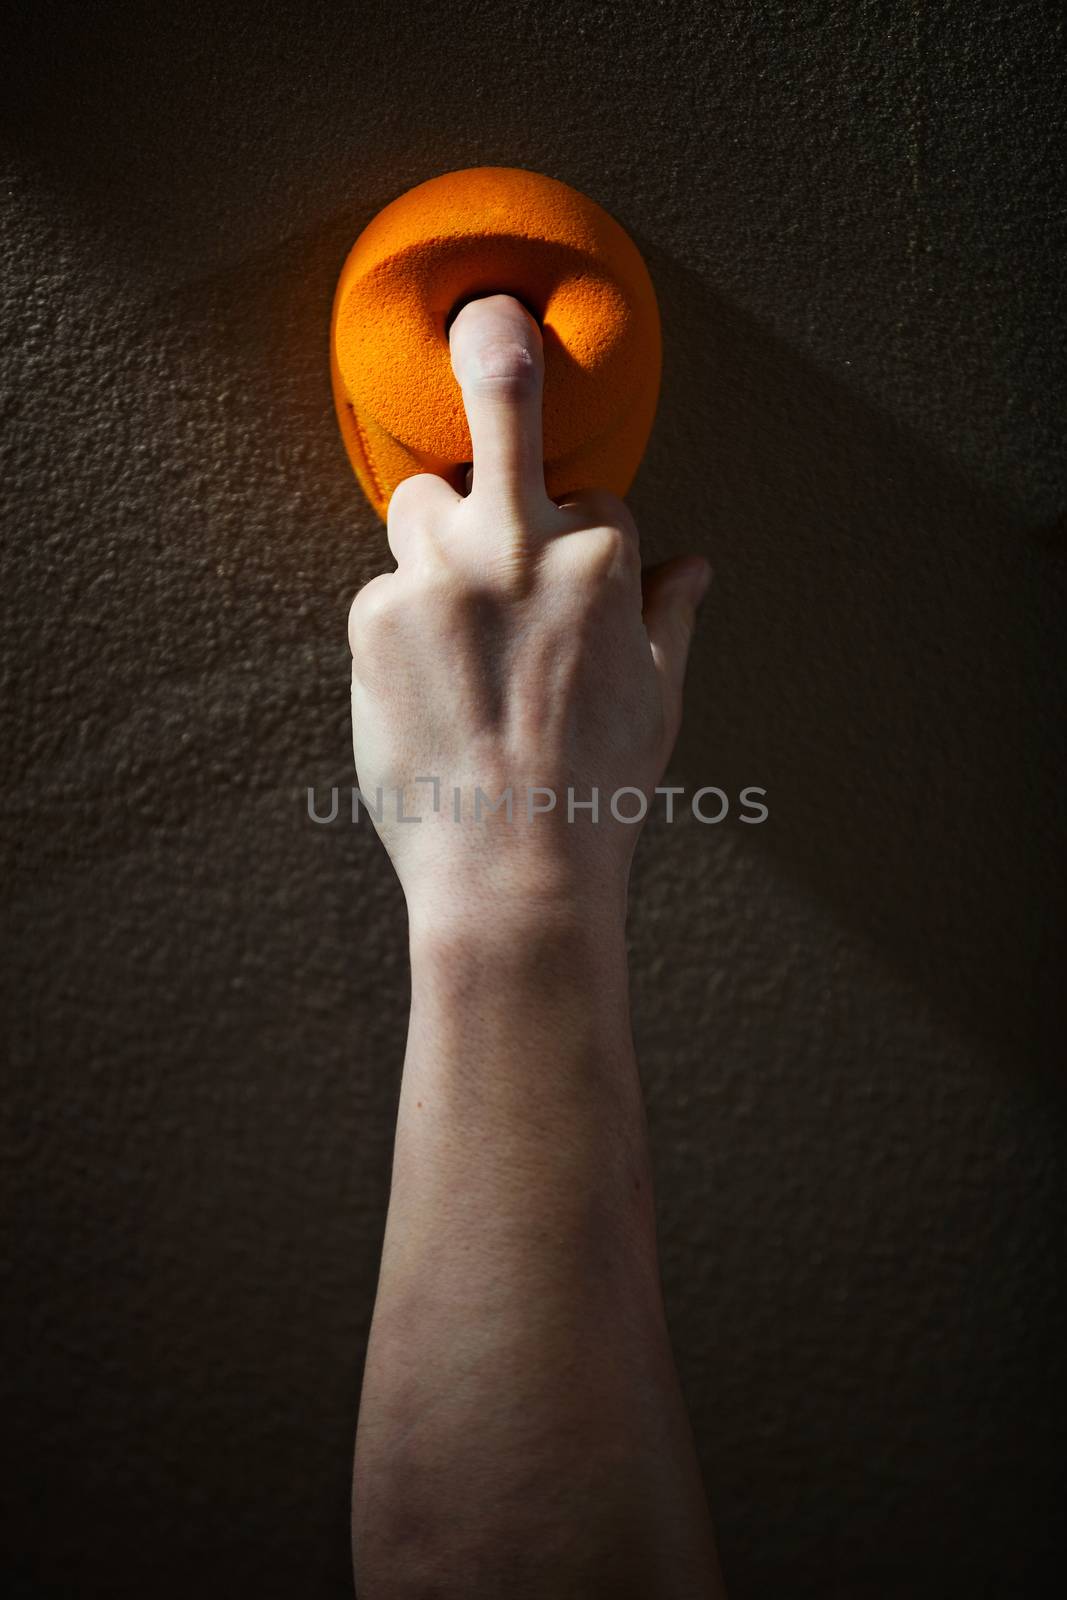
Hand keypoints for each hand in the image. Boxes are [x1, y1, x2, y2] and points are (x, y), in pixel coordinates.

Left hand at [348, 294, 709, 928]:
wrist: (512, 871)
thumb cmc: (597, 790)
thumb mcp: (660, 700)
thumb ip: (670, 615)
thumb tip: (697, 564)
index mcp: (600, 559)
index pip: (594, 498)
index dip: (586, 538)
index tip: (573, 580)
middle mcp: (516, 544)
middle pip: (500, 400)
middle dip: (497, 347)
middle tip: (489, 320)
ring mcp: (438, 574)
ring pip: (422, 501)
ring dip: (439, 536)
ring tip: (454, 616)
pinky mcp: (373, 614)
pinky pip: (386, 586)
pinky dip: (403, 620)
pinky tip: (425, 687)